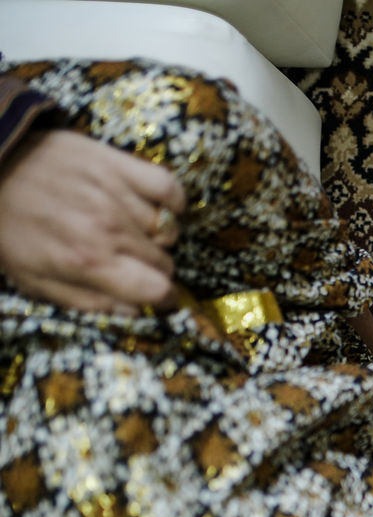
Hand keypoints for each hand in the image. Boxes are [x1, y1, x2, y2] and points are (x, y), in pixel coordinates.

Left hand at [0, 130, 185, 314]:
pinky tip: (158, 209)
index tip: (160, 297)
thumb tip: (132, 312)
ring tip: (136, 235)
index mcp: (90, 262)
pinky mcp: (119, 164)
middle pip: (165, 262)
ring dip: (157, 238)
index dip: (165, 299)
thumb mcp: (33, 278)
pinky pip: (168, 188)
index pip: (158, 289)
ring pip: (167, 229)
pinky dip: (173, 202)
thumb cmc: (9, 227)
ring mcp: (117, 195)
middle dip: (154, 270)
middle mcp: (110, 230)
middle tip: (133, 264)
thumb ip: (85, 301)